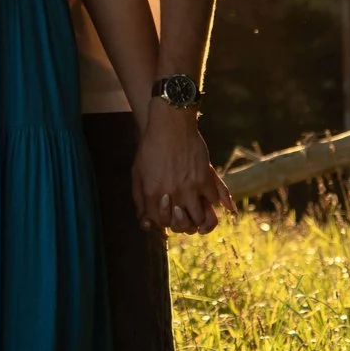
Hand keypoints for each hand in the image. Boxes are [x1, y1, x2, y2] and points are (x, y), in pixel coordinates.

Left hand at [132, 101, 223, 235]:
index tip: (170, 216)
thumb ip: (140, 199)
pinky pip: (212, 200)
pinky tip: (206, 196)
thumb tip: (145, 221)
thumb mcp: (138, 173)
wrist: (169, 124)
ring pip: (200, 218)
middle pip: (182, 225)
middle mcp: (171, 195)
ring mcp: (189, 188)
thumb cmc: (150, 148)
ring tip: (198, 213)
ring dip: (199, 218)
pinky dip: (210, 202)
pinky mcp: (204, 178)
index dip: (166, 223)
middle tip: (186, 218)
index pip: (162, 223)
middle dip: (184, 225)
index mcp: (152, 195)